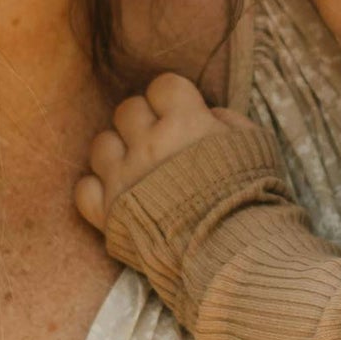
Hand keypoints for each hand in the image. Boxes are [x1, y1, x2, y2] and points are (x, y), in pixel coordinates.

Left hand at [74, 72, 253, 229]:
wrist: (234, 254)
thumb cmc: (250, 196)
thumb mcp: (256, 145)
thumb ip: (228, 120)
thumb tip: (208, 113)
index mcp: (185, 122)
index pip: (162, 85)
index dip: (172, 98)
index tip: (181, 114)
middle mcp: (149, 145)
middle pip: (127, 110)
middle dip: (143, 121)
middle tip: (160, 141)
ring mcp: (125, 179)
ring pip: (101, 144)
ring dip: (118, 152)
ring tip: (138, 168)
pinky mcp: (110, 214)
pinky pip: (84, 188)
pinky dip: (98, 188)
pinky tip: (118, 193)